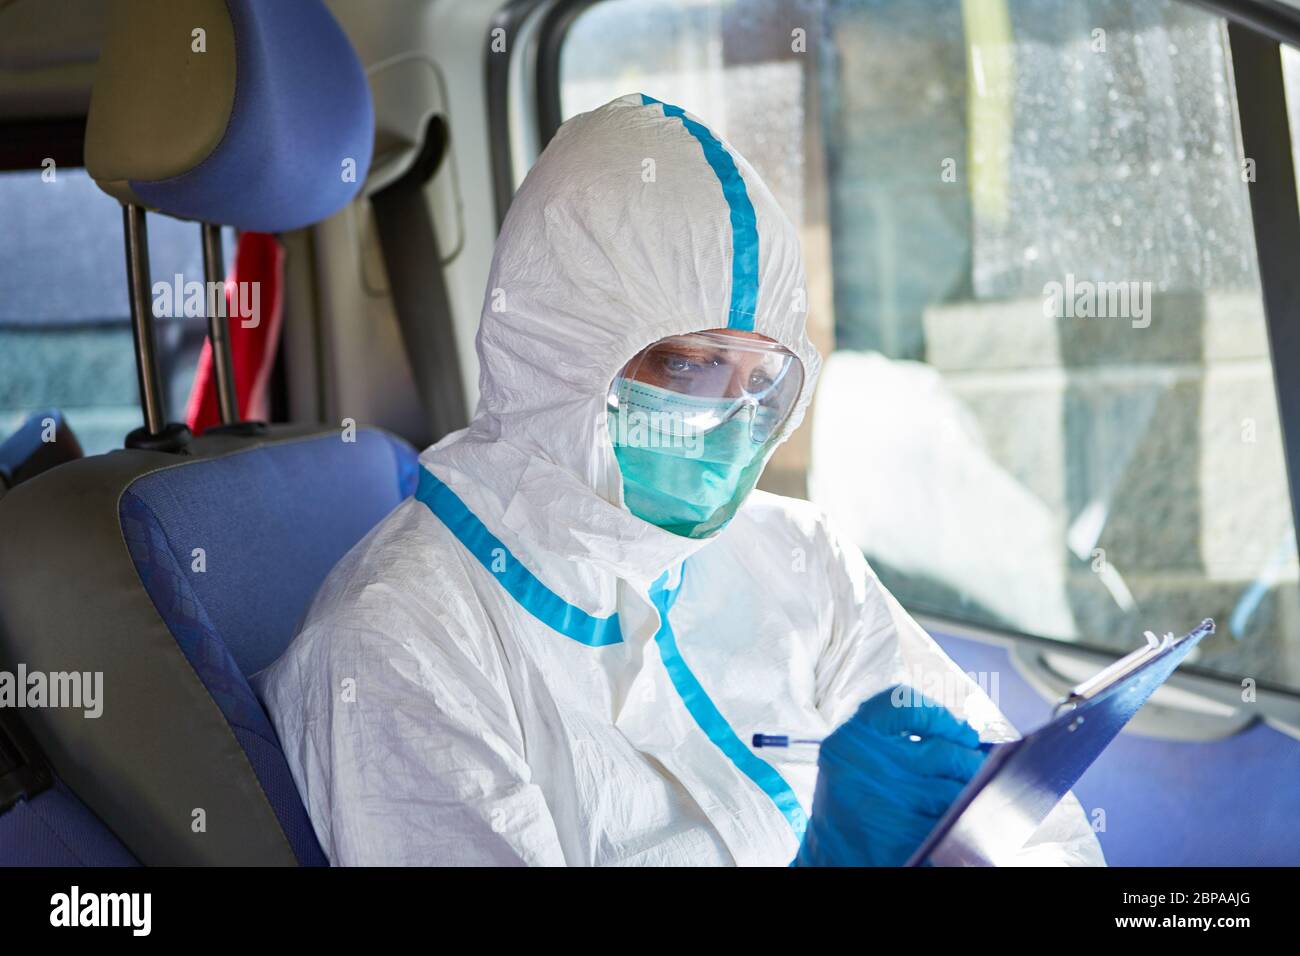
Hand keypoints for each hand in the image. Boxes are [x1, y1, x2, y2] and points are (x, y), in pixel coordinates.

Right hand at [794, 685, 986, 865]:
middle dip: (967, 761)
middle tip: (973, 768)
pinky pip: (946, 825)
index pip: (904, 706)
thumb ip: (897, 739)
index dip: (940, 715)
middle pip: (942, 752)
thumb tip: (963, 733)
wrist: (830, 852)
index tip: (960, 731)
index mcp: (851, 738)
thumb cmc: (852, 798)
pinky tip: (949, 823)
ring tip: (963, 797)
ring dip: (967, 795)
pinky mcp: (896, 841)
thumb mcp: (857, 756)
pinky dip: (956, 824)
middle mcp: (863, 765)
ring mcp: (880, 804)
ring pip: (952, 792)